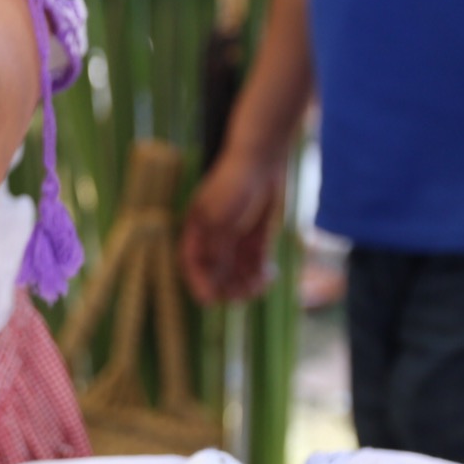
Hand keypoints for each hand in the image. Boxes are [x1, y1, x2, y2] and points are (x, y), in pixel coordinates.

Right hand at [181, 148, 284, 303]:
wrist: (261, 162)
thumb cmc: (233, 186)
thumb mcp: (220, 220)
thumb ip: (217, 250)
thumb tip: (212, 278)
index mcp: (197, 230)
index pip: (192, 263)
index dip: (198, 283)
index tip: (209, 301)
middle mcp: (214, 237)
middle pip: (216, 271)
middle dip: (227, 285)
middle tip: (241, 294)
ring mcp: (236, 238)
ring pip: (238, 270)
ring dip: (246, 282)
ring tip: (259, 286)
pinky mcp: (257, 237)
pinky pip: (256, 262)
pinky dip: (262, 272)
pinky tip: (270, 274)